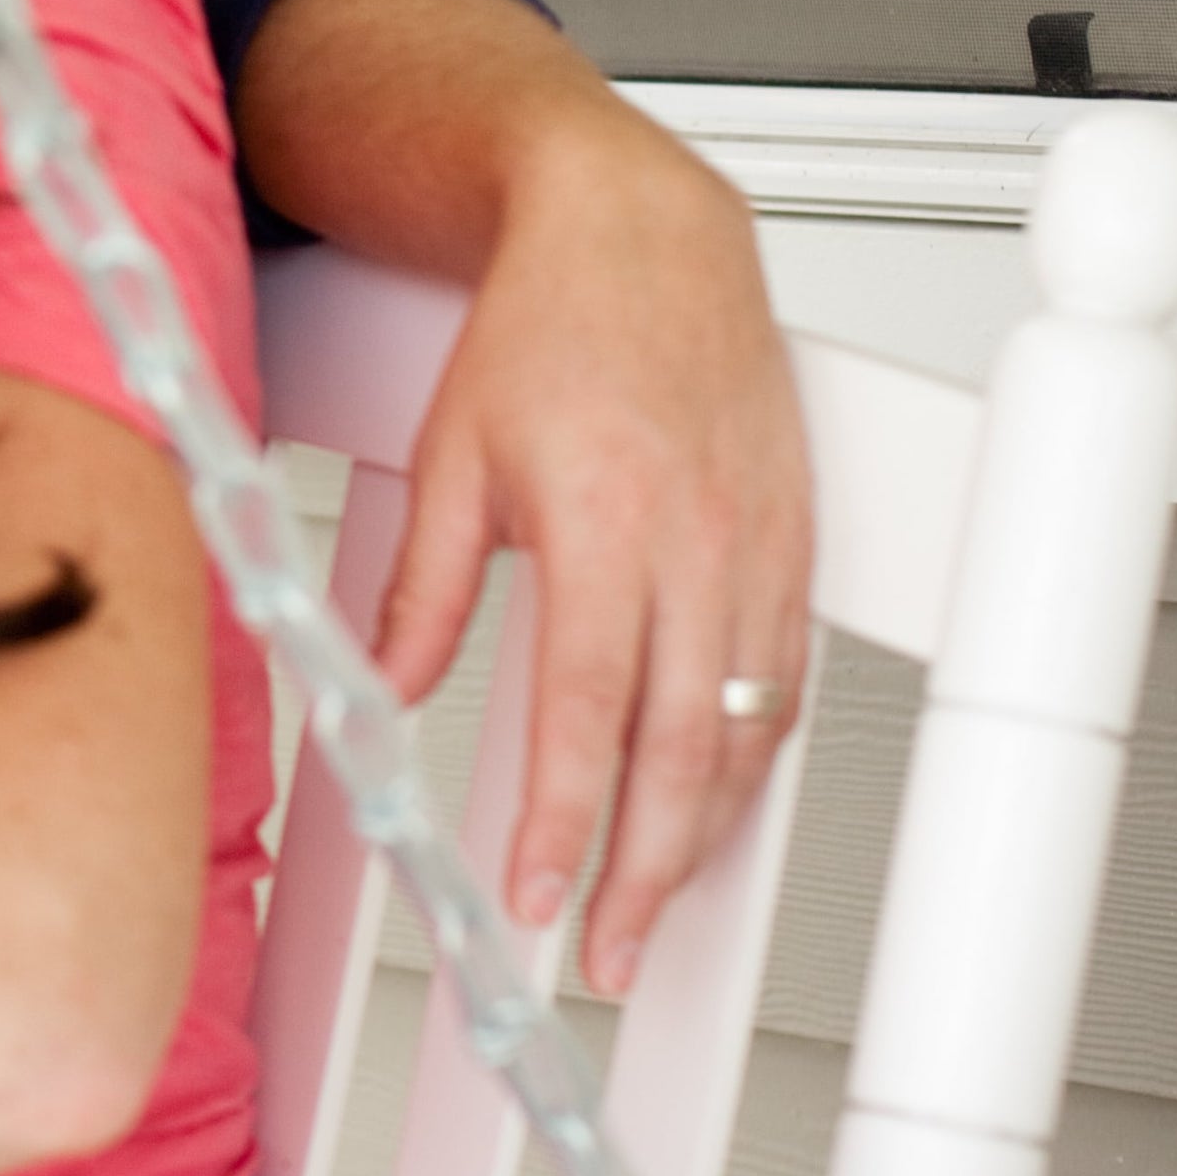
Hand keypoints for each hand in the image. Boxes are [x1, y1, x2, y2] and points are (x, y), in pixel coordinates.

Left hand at [369, 114, 809, 994]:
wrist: (640, 227)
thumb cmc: (548, 322)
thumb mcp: (450, 451)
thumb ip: (423, 585)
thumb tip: (385, 693)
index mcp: (604, 516)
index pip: (586, 706)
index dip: (565, 818)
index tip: (537, 896)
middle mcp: (696, 537)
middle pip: (685, 746)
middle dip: (648, 869)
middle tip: (604, 949)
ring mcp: (757, 540)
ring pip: (748, 727)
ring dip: (708, 831)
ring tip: (654, 904)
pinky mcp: (791, 536)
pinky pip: (783, 675)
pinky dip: (754, 755)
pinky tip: (719, 800)